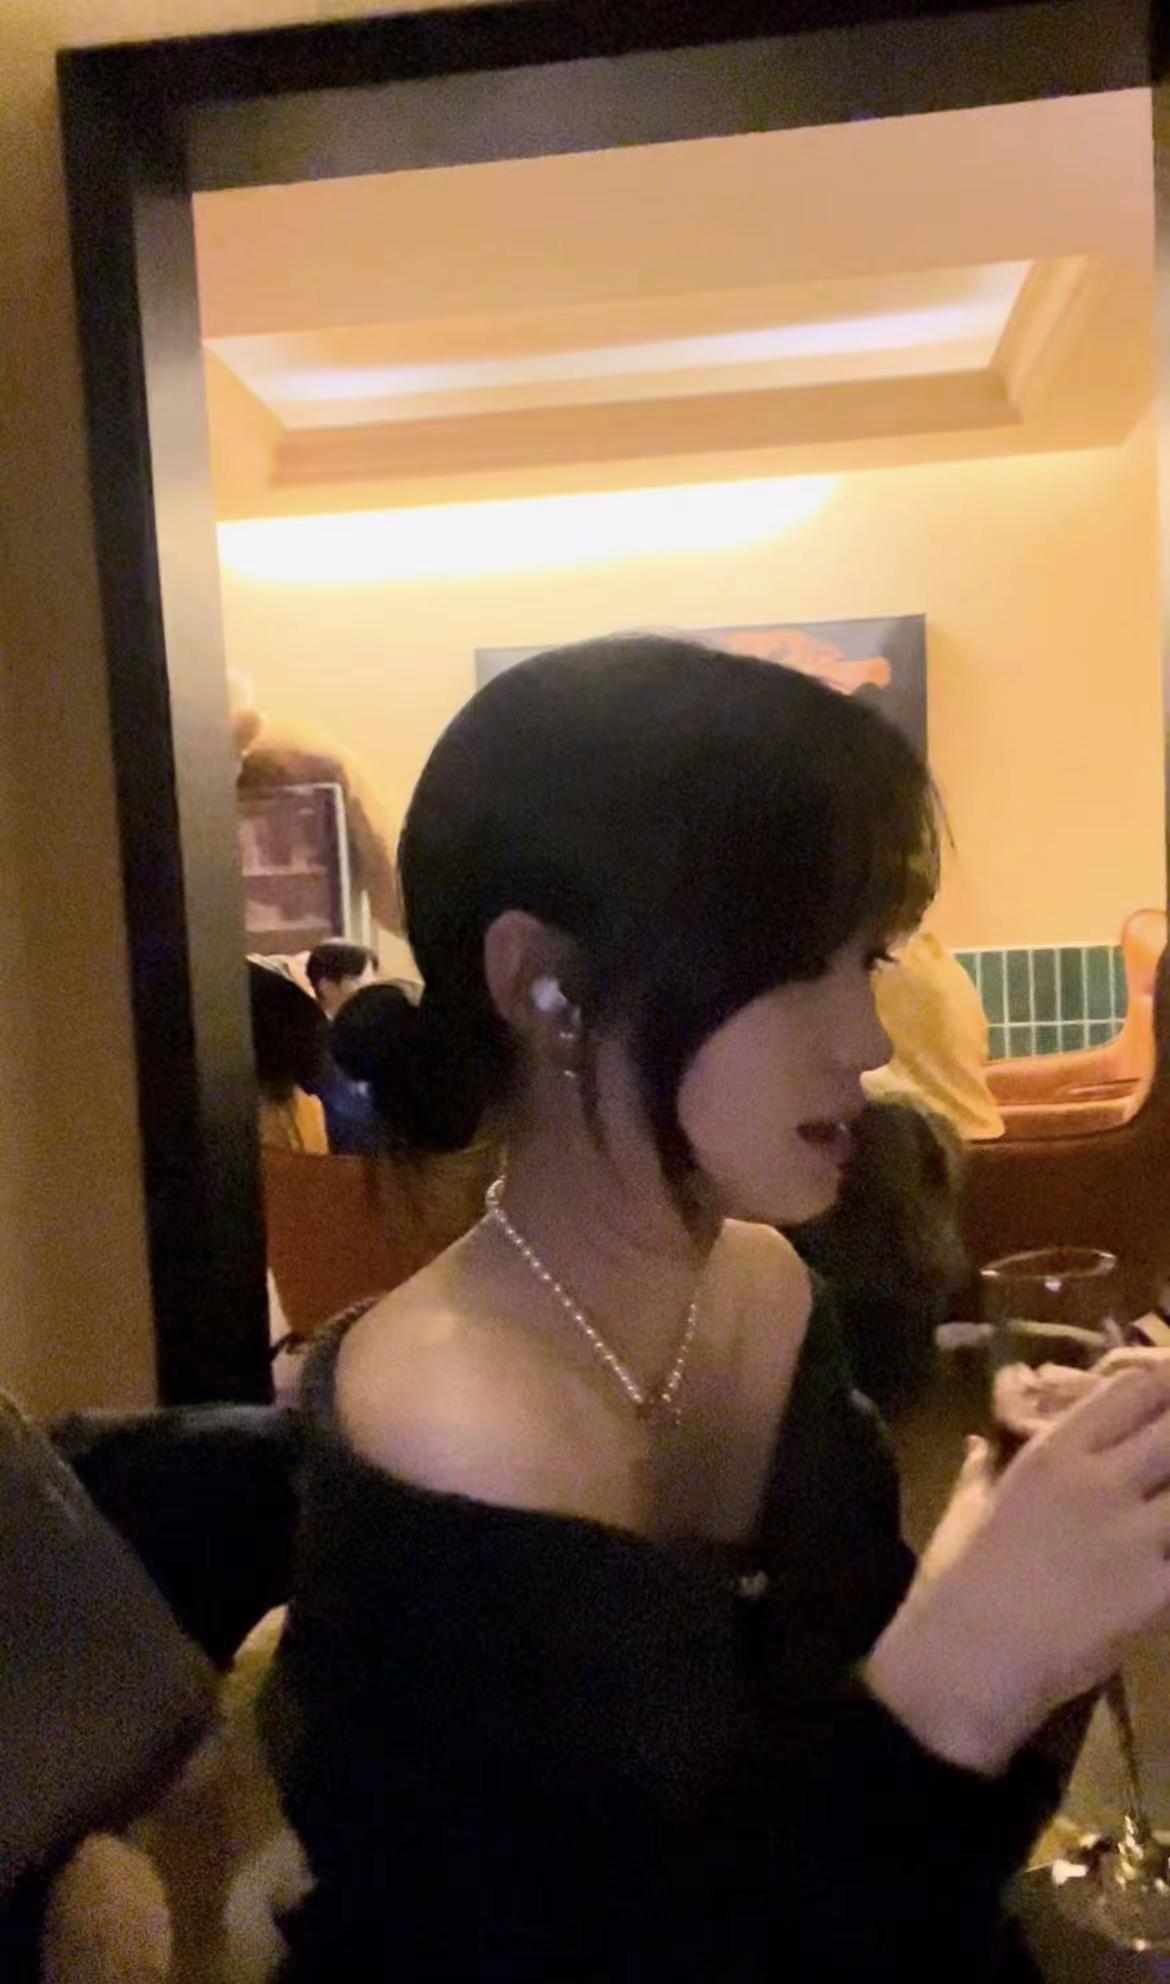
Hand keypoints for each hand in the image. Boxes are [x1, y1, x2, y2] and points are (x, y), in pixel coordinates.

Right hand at [866, 1365, 1169, 1774]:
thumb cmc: (956, 1579)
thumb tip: (983, 1442)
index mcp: (1055, 1453)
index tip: (1166, 1401)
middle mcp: (1102, 1481)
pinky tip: (1165, 1568)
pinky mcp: (1157, 1590)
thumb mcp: (966, 1507)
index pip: (1133, 1389)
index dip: (1161, 1389)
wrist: (967, 1660)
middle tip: (1165, 1465)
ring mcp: (1135, 1536)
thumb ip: (983, 1468)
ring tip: (1163, 1515)